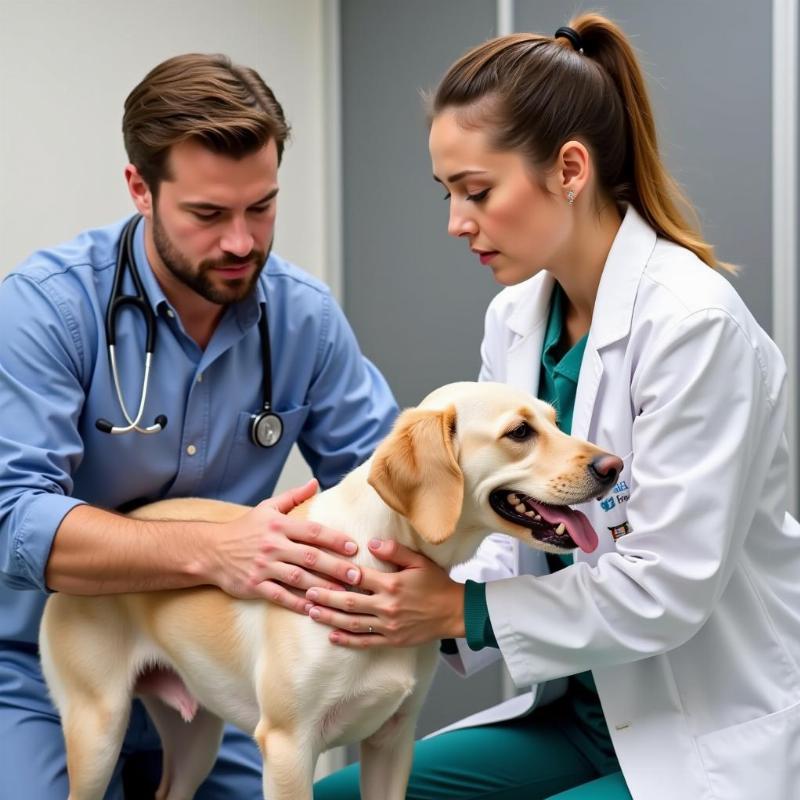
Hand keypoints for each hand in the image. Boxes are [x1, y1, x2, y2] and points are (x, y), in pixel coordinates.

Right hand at [205, 480, 362, 611]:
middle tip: (357, 575)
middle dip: (335, 566)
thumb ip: (293, 496)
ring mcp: (263, 567)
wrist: (210, 550)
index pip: (313, 531)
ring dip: (322, 587)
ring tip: (343, 594)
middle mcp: (273, 546)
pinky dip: (297, 603)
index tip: (354, 547)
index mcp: (279, 526)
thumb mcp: (267, 508)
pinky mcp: (254, 585)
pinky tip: (315, 608)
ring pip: (298, 578)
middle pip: (310, 557)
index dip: (335, 539)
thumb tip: (315, 483)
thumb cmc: (243, 529)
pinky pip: (279, 596)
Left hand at [304, 538, 465, 647]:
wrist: (455, 612)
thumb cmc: (437, 583)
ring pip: (352, 622)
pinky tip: (333, 637)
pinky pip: (366, 641)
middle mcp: (387, 605)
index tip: (320, 569)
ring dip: (330, 618)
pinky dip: (348, 640)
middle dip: (326, 597)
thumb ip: (395, 550)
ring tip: (312, 612)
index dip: (338, 573)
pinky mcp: (392, 639)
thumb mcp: (419, 561)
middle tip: (307, 592)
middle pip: (349, 601)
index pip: (358, 577)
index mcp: (392, 584)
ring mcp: (388, 625)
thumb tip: (371, 542)